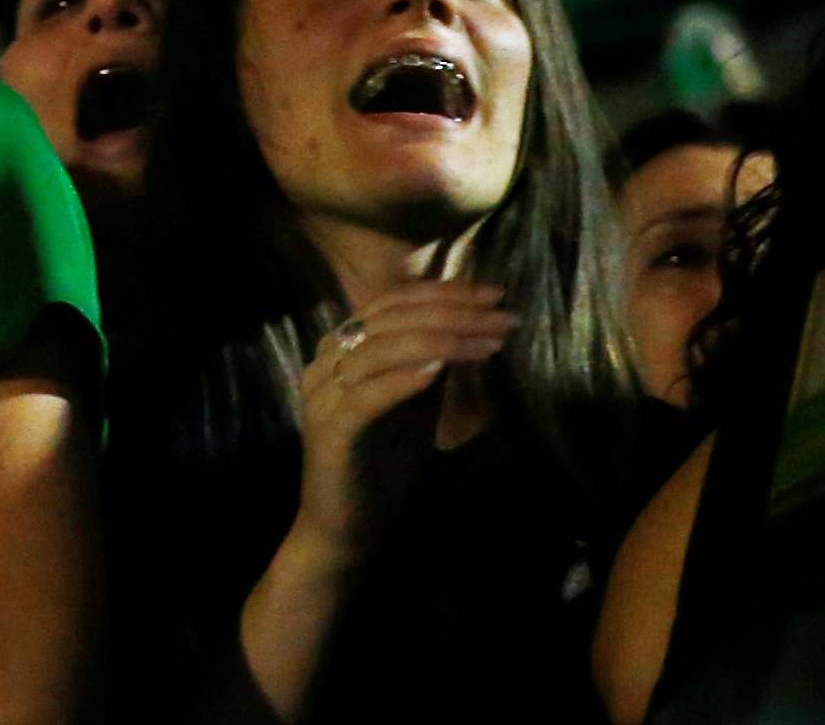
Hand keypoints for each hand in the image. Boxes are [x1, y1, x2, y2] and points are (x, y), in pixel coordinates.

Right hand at [292, 283, 513, 559]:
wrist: (346, 532)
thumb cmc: (383, 467)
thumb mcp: (416, 405)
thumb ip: (430, 366)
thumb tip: (470, 325)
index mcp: (342, 348)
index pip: (392, 303)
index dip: (444, 293)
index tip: (493, 294)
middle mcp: (326, 362)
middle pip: (390, 319)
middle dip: (452, 312)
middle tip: (500, 316)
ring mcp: (323, 394)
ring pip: (381, 349)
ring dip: (441, 340)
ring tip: (488, 343)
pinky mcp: (330, 430)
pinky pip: (367, 394)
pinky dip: (405, 378)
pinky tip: (440, 371)